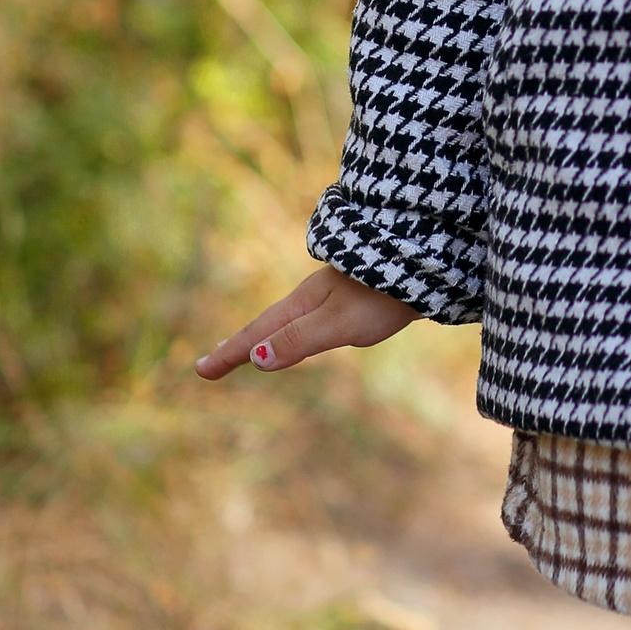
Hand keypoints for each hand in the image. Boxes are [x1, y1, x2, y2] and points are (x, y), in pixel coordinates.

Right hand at [195, 266, 419, 380]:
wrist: (430, 258)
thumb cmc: (384, 293)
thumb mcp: (338, 322)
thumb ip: (298, 340)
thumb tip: (255, 358)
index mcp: (305, 303)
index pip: (258, 334)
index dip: (230, 354)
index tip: (200, 371)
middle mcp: (315, 296)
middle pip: (269, 324)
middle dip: (240, 345)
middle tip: (213, 364)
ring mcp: (336, 294)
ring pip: (291, 319)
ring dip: (266, 336)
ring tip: (252, 350)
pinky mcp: (358, 296)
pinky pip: (312, 318)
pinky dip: (294, 330)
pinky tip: (307, 331)